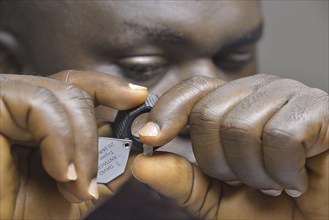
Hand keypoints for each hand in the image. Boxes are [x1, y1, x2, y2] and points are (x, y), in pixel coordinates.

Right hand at [0, 70, 147, 218]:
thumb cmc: (21, 213)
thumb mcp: (77, 193)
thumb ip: (106, 170)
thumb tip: (134, 148)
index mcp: (42, 121)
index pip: (78, 88)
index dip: (110, 88)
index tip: (138, 98)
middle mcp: (23, 106)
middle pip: (73, 90)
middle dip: (94, 135)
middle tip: (93, 180)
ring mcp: (9, 102)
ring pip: (63, 98)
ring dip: (81, 147)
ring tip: (77, 187)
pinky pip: (41, 107)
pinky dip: (60, 142)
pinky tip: (61, 174)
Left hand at [133, 74, 327, 218]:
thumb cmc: (272, 209)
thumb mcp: (216, 199)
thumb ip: (181, 181)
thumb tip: (142, 164)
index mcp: (234, 103)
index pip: (192, 90)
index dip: (167, 112)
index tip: (149, 139)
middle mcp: (259, 91)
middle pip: (209, 113)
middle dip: (218, 162)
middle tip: (243, 180)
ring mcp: (289, 95)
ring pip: (241, 127)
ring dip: (252, 173)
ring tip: (271, 182)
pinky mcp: (318, 109)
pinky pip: (280, 136)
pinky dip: (282, 171)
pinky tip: (295, 179)